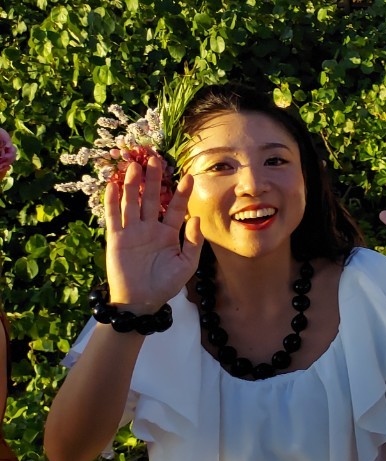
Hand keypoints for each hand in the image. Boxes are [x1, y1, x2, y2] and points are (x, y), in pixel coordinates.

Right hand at [104, 156, 203, 311]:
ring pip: (132, 203)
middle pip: (152, 198)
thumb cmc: (166, 284)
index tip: (187, 176)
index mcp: (169, 233)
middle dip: (154, 179)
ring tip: (135, 166)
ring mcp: (133, 231)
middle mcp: (150, 228)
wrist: (141, 302)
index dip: (181, 193)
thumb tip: (197, 218)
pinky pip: (114, 217)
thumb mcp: (187, 264)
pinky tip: (113, 185)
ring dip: (133, 185)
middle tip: (156, 159)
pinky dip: (112, 201)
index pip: (176, 207)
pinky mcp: (116, 238)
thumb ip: (193, 241)